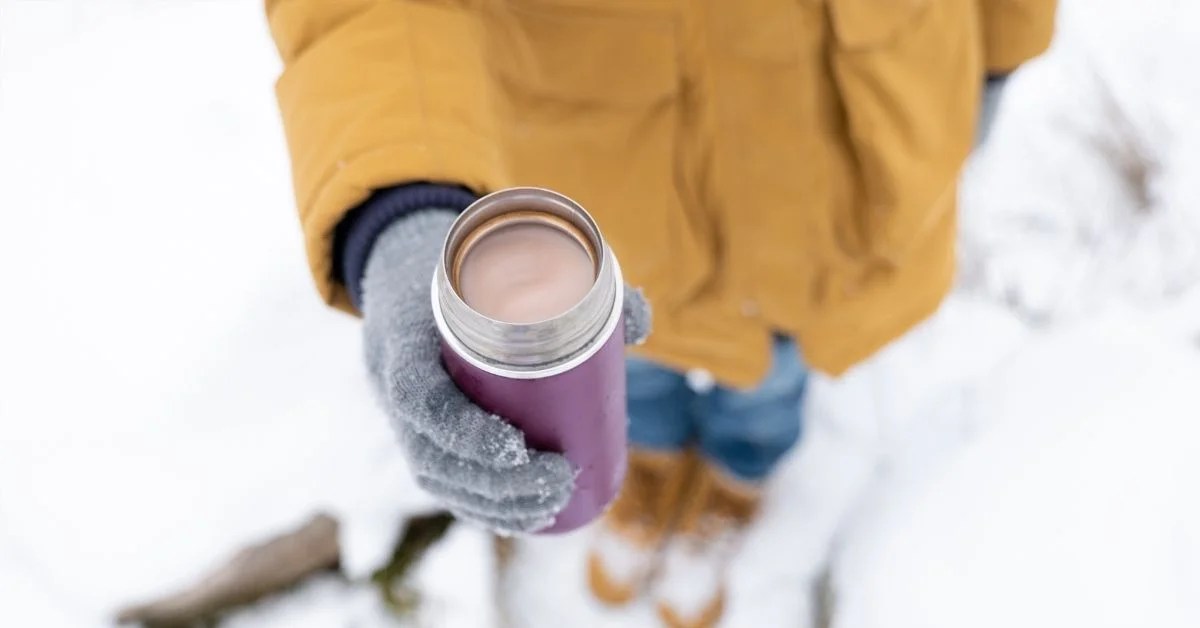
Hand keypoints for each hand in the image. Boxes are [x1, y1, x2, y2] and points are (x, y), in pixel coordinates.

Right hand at [361, 209, 650, 532]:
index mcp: (404, 334)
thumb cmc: (466, 264)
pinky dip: (476, 504)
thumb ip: (576, 283)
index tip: (518, 446)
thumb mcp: (501, 257)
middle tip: (561, 478)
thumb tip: (639, 318)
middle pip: (433, 455)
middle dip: (498, 482)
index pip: (420, 400)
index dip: (465, 434)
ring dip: (492, 504)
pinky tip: (519, 518)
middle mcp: (390, 380)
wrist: (402, 262)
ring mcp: (397, 409)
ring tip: (552, 506)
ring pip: (435, 476)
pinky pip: (437, 479)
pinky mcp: (412, 428)